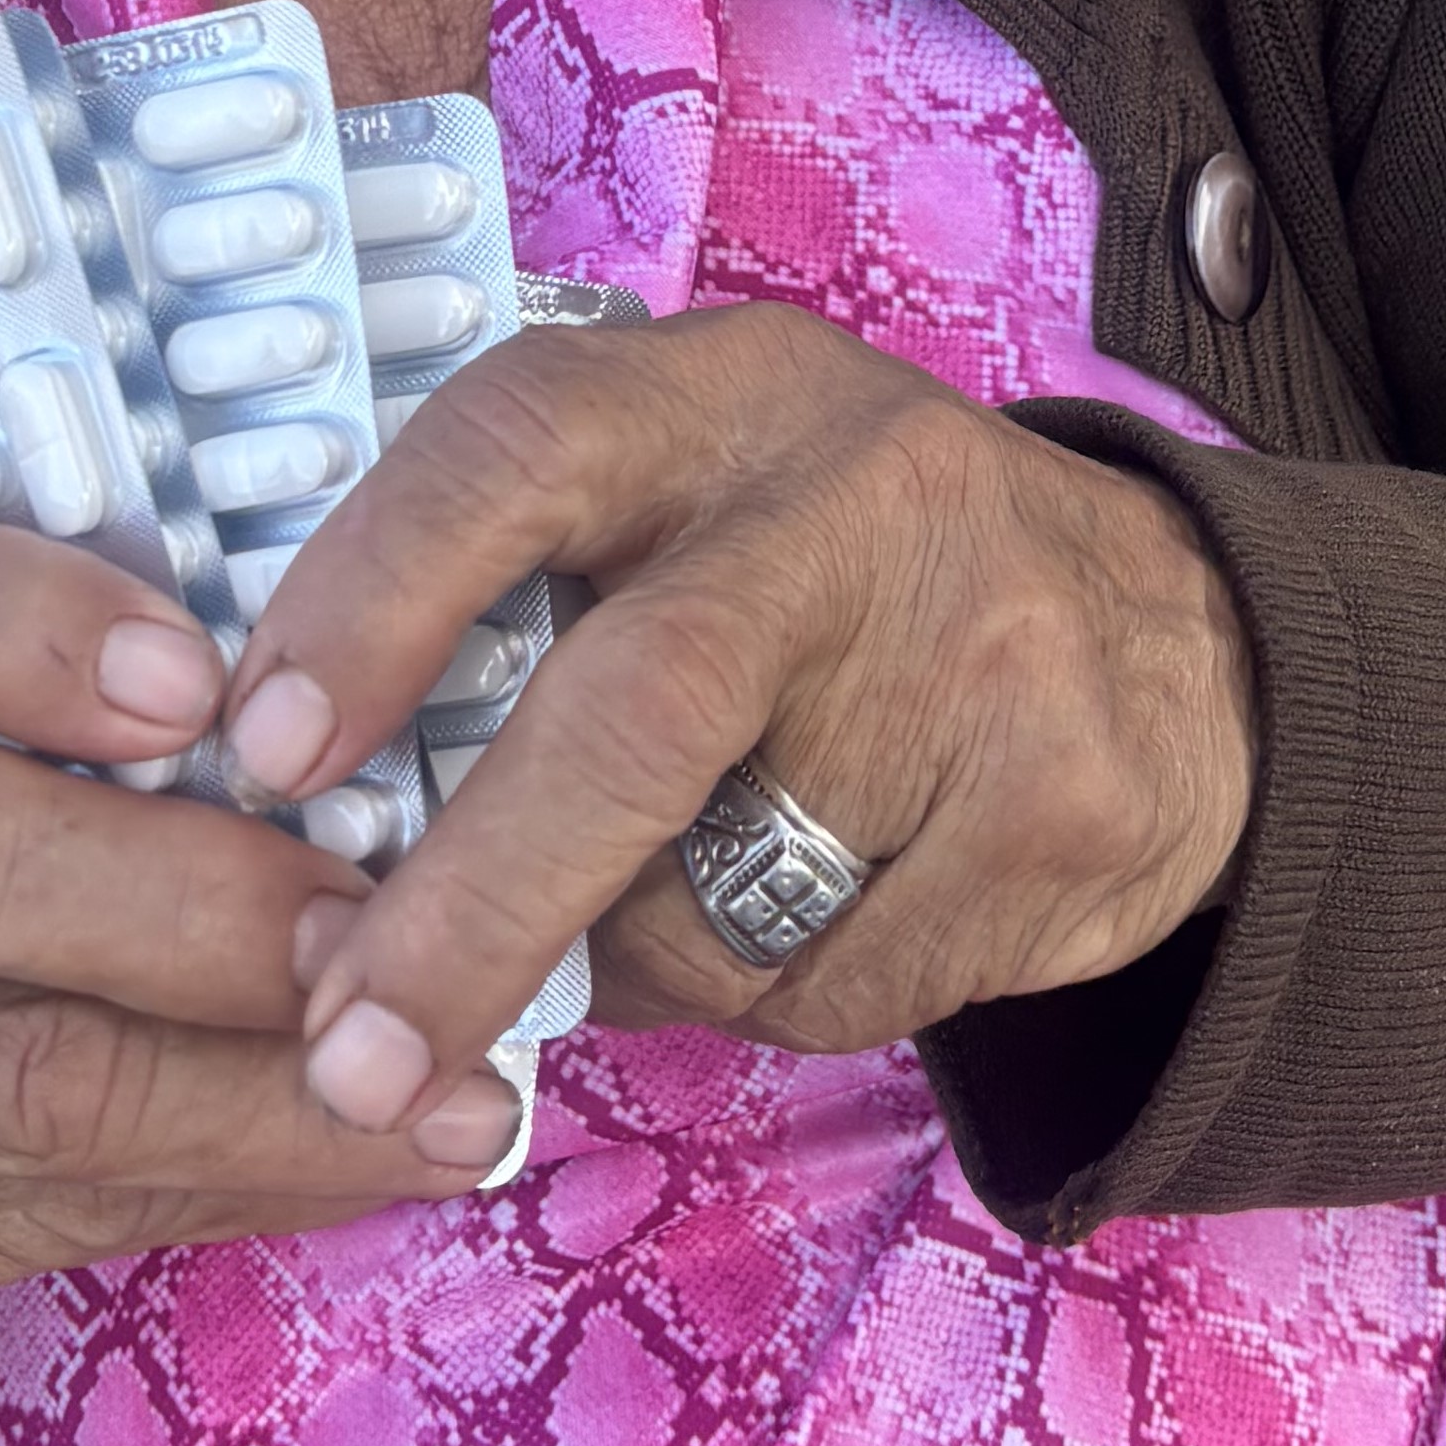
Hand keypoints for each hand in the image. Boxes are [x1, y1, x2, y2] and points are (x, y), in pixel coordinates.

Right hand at [0, 479, 511, 1445]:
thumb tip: (328, 616)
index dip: (15, 618)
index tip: (194, 669)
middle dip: (182, 881)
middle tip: (378, 890)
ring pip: (14, 1075)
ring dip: (258, 1069)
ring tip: (444, 1060)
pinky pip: (70, 1207)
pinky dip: (262, 1172)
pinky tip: (415, 1147)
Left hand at [210, 307, 1257, 1141]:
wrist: (1183, 642)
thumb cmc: (844, 582)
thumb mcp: (695, 506)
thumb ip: (524, 600)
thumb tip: (310, 824)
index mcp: (714, 396)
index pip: (520, 445)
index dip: (375, 593)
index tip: (262, 748)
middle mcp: (849, 495)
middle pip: (637, 711)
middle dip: (471, 903)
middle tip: (350, 1049)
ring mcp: (977, 651)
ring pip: (718, 897)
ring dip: (634, 958)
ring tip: (680, 894)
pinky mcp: (1060, 808)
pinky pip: (830, 984)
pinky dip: (769, 997)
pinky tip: (827, 907)